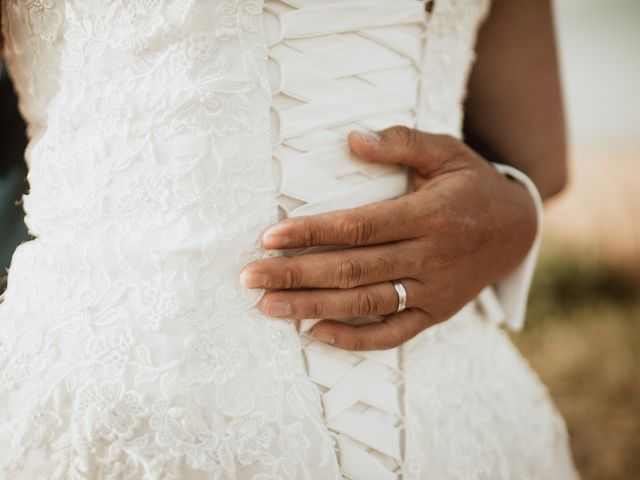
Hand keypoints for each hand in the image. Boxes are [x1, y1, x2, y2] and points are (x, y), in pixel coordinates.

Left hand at [241, 126, 537, 349]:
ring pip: (364, 303)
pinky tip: (317, 333)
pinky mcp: (434, 313)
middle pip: (351, 269)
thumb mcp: (447, 151)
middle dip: (295, 274)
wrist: (518, 230)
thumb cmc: (473, 186)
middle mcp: (428, 257)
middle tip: (249, 277)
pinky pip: (393, 333)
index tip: (270, 238)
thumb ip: (402, 142)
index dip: (312, 233)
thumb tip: (353, 139)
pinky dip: (355, 338)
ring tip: (268, 306)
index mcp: (428, 215)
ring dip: (312, 307)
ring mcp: (431, 291)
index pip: (358, 227)